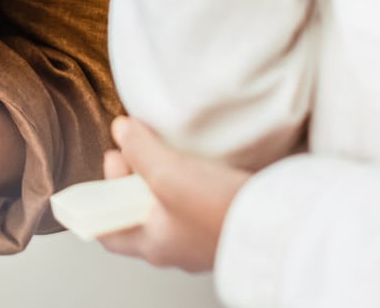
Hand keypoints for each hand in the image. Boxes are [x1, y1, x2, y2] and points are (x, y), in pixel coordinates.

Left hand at [96, 116, 252, 273]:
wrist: (279, 222)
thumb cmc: (219, 209)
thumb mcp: (166, 172)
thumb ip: (138, 149)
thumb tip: (121, 130)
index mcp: (153, 245)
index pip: (109, 231)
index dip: (100, 198)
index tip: (110, 163)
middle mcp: (176, 248)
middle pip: (138, 213)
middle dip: (132, 179)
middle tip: (136, 148)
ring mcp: (202, 239)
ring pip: (167, 207)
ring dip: (161, 179)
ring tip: (165, 152)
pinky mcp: (225, 225)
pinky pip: (195, 204)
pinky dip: (188, 183)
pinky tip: (196, 164)